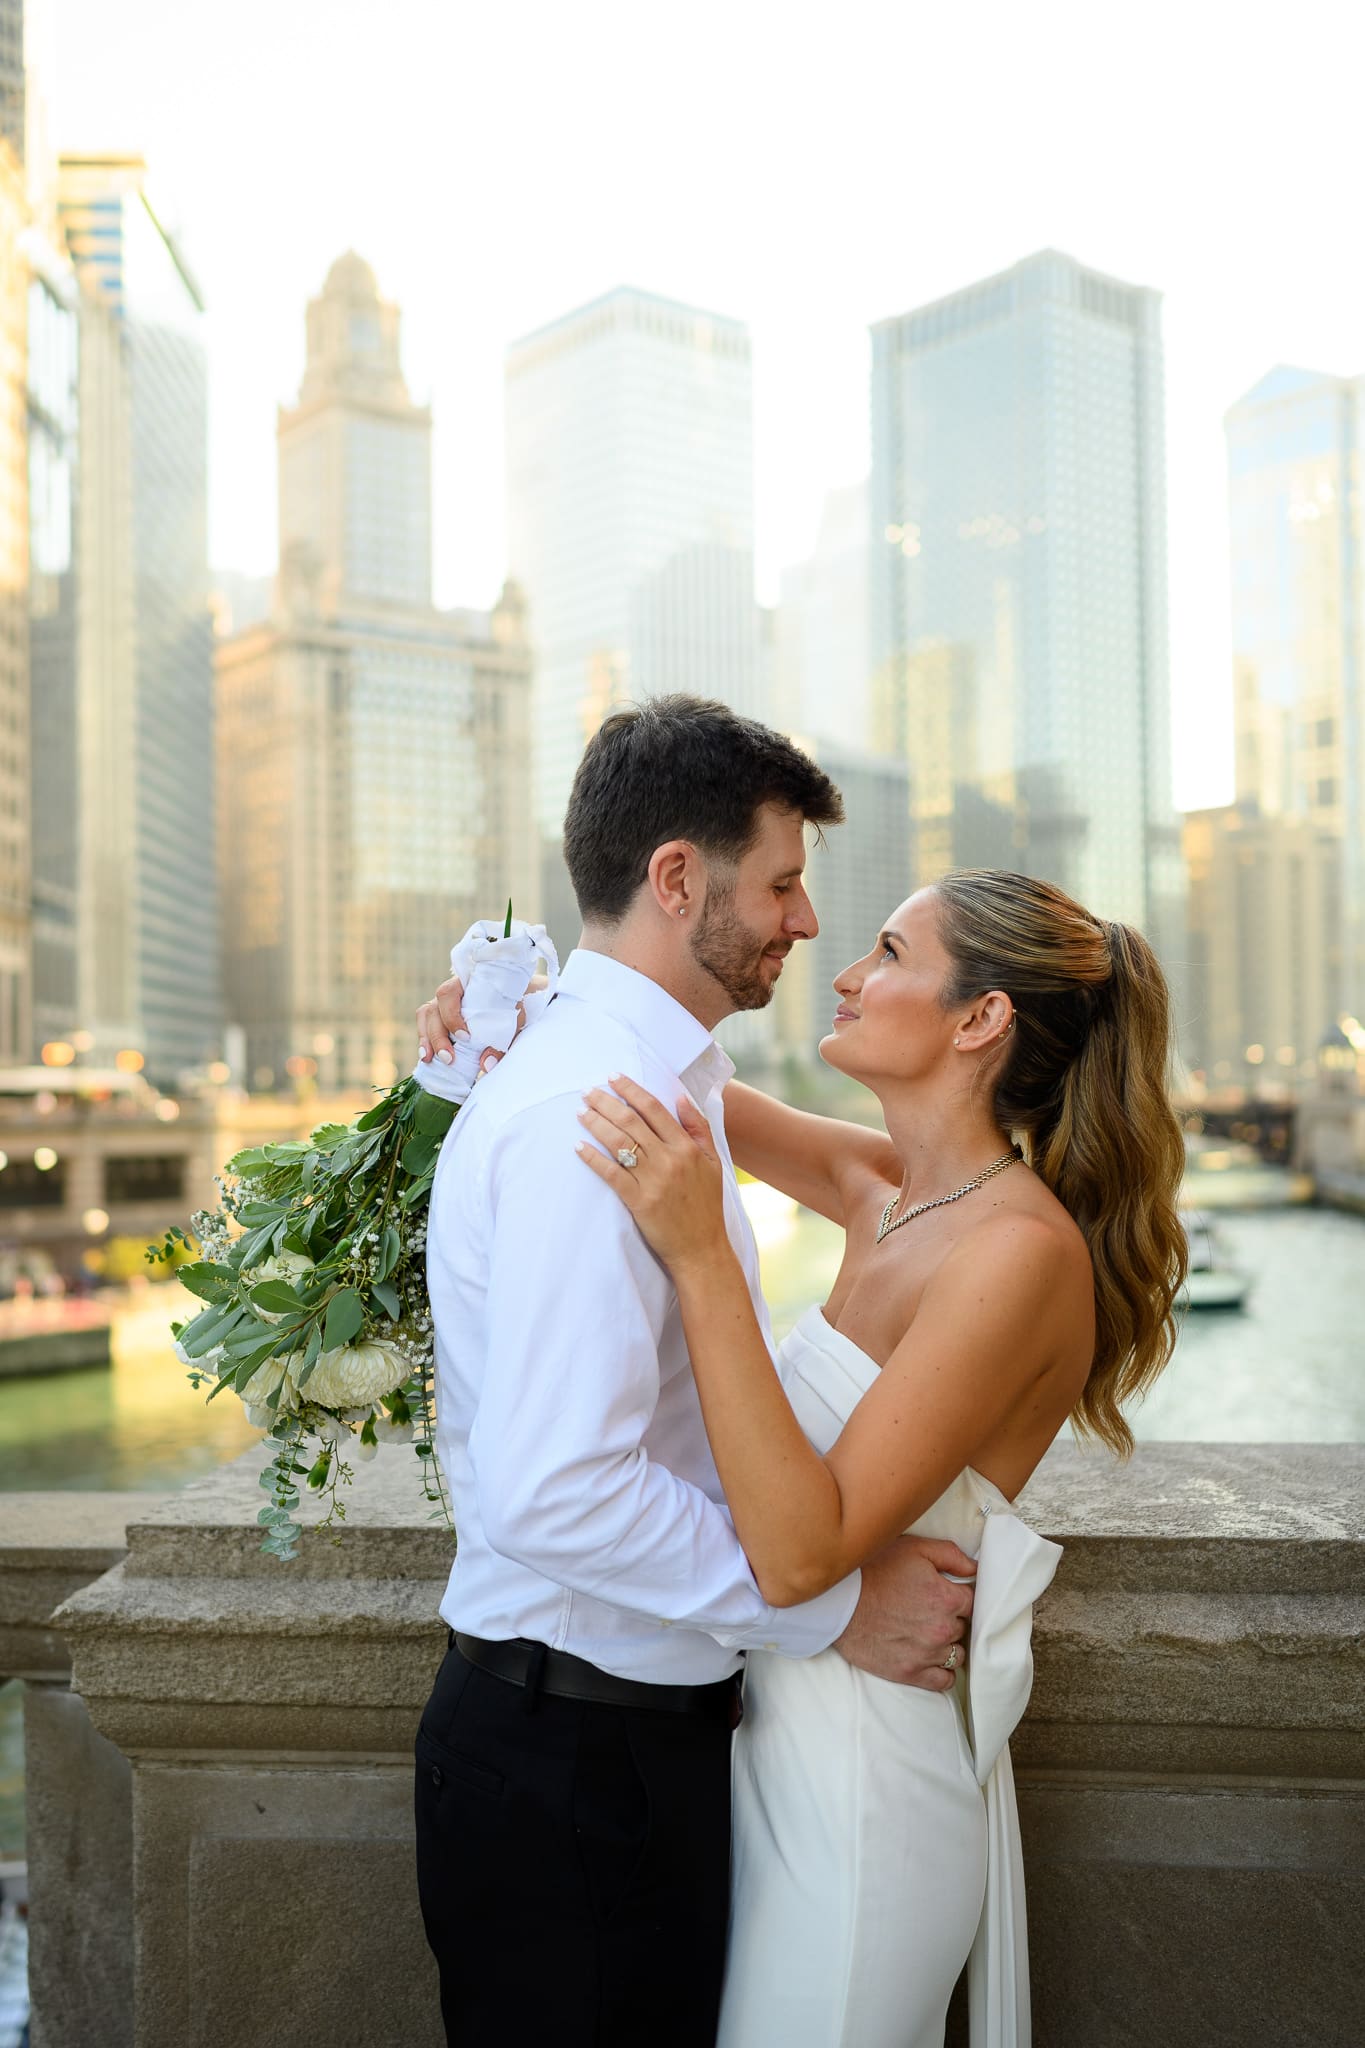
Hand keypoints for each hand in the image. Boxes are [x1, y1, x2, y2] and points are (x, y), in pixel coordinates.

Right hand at [415, 973, 543, 1073]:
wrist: (521, 997)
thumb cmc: (516, 1004)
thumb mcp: (514, 1019)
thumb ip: (502, 1040)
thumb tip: (486, 1064)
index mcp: (467, 983)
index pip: (447, 994)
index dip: (451, 1016)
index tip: (465, 1037)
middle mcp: (452, 992)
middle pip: (433, 1010)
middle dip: (438, 1037)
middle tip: (449, 1058)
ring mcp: (444, 1004)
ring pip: (426, 1018)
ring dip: (426, 1040)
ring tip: (428, 1059)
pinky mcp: (443, 1018)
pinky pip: (426, 1026)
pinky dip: (426, 1042)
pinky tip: (428, 1058)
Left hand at [576, 1074, 729, 1271]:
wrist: (703, 1248)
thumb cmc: (706, 1205)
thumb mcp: (713, 1162)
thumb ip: (698, 1127)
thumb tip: (680, 1097)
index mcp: (687, 1147)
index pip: (654, 1109)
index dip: (631, 1090)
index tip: (613, 1078)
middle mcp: (670, 1160)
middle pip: (632, 1121)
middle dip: (607, 1102)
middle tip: (588, 1091)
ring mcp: (654, 1181)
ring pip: (619, 1143)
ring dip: (597, 1124)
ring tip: (581, 1112)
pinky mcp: (639, 1202)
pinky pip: (611, 1174)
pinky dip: (593, 1159)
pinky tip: (579, 1147)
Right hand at [835, 1535, 975, 1690]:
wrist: (837, 1602)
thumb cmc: (873, 1570)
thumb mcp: (914, 1549)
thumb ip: (951, 1556)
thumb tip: (975, 1569)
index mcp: (946, 1597)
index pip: (973, 1601)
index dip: (959, 1595)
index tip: (945, 1593)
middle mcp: (941, 1628)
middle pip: (964, 1627)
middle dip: (951, 1618)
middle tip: (929, 1610)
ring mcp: (927, 1654)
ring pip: (957, 1654)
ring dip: (947, 1644)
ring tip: (927, 1633)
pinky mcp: (910, 1673)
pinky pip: (944, 1680)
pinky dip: (941, 1670)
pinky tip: (930, 1657)